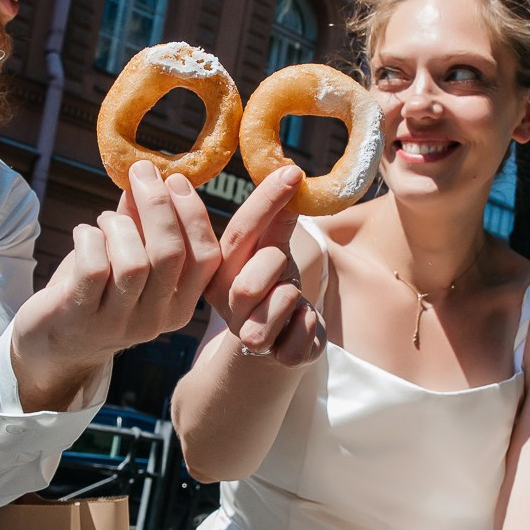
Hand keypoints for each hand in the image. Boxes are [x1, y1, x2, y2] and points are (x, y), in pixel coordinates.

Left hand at [11, 160, 222, 407]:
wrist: (54, 345)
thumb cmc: (97, 293)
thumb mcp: (130, 260)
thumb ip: (145, 224)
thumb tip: (155, 176)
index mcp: (179, 306)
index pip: (206, 258)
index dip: (194, 213)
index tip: (176, 179)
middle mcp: (155, 320)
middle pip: (171, 254)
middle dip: (158, 204)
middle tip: (142, 172)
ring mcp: (118, 322)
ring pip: (133, 262)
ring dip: (119, 225)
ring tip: (106, 219)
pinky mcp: (80, 316)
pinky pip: (93, 267)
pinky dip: (90, 237)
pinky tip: (84, 234)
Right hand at [205, 167, 322, 365]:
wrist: (278, 350)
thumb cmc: (273, 291)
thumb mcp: (271, 252)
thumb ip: (276, 221)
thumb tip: (289, 175)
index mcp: (219, 273)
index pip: (238, 233)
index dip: (266, 200)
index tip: (293, 172)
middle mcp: (227, 304)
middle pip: (250, 278)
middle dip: (274, 265)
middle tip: (282, 270)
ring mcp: (249, 335)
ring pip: (279, 302)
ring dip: (294, 297)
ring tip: (291, 301)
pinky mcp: (278, 357)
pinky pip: (303, 331)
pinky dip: (310, 324)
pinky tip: (299, 325)